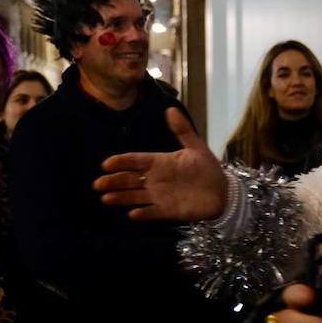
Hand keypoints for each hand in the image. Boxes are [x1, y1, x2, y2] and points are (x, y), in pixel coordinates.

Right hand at [94, 107, 227, 220]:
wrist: (223, 191)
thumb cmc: (207, 168)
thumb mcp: (196, 147)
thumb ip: (183, 130)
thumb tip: (171, 109)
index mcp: (160, 162)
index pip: (136, 161)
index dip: (122, 162)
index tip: (106, 164)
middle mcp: (155, 179)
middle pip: (130, 179)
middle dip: (114, 181)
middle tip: (98, 184)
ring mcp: (160, 195)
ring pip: (135, 196)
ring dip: (121, 197)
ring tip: (106, 198)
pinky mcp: (167, 210)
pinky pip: (152, 212)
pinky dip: (143, 213)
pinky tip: (132, 214)